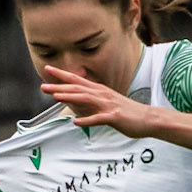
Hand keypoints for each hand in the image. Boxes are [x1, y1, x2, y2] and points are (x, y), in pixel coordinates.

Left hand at [39, 64, 153, 137]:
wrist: (148, 119)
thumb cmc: (126, 112)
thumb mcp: (106, 104)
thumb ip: (90, 102)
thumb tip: (74, 102)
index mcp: (99, 90)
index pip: (77, 80)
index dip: (62, 75)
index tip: (47, 69)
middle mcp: (102, 94)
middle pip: (77, 88)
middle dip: (60, 86)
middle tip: (43, 86)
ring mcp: (108, 105)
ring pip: (86, 99)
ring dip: (70, 98)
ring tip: (55, 97)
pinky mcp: (114, 116)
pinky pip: (99, 118)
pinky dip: (87, 120)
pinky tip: (76, 122)